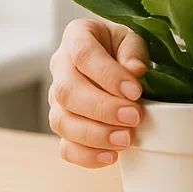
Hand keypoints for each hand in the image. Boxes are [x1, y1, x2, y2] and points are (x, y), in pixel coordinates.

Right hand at [48, 18, 149, 167]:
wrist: (113, 58)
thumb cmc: (121, 47)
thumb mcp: (131, 38)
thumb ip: (133, 52)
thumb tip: (135, 71)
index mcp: (76, 37)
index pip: (84, 55)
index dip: (108, 75)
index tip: (135, 91)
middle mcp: (60, 67)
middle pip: (67, 92)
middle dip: (102, 109)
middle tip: (134, 117)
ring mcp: (56, 98)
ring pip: (61, 121)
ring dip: (95, 135)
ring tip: (125, 139)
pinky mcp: (63, 124)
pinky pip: (64, 146)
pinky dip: (86, 155)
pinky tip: (111, 155)